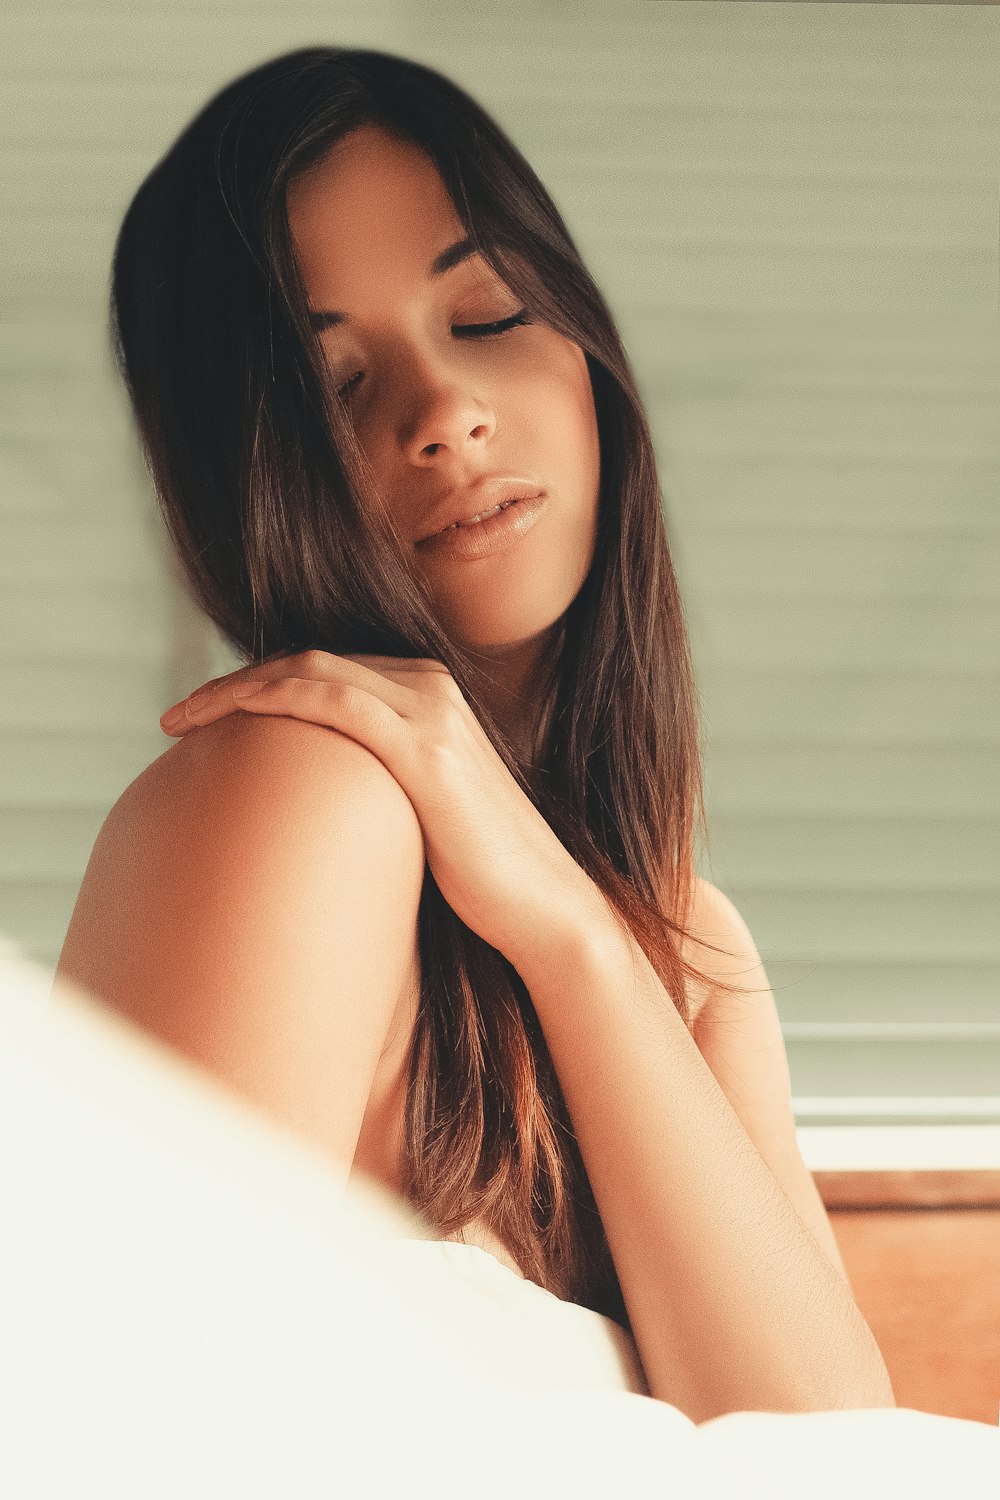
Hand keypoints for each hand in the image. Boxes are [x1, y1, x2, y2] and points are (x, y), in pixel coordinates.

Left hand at [159, 651, 602, 976]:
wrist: (544, 906)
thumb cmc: (480, 876)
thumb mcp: (419, 812)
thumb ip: (375, 784)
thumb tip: (311, 805)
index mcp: (431, 696)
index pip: (327, 670)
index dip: (260, 685)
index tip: (207, 716)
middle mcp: (432, 688)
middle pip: (309, 662)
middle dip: (235, 683)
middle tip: (177, 718)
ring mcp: (433, 712)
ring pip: (311, 671)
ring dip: (236, 688)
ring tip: (180, 720)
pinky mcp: (427, 748)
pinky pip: (334, 699)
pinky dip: (272, 698)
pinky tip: (227, 718)